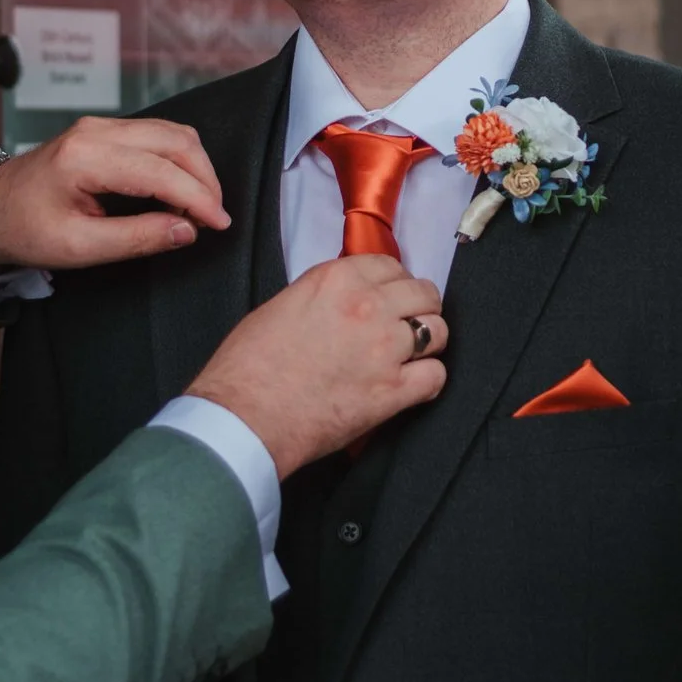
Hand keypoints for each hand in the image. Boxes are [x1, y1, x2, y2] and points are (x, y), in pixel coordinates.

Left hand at [0, 117, 230, 270]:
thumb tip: (188, 231)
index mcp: (85, 158)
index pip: (161, 171)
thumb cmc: (24, 231)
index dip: (198, 198)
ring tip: (200, 206)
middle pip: (175, 141)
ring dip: (195, 167)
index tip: (220, 224)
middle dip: (205, 179)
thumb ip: (137, 238)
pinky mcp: (104, 130)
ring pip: (171, 133)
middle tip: (215, 217)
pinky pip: (157, 135)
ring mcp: (100, 125)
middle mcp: (96, 130)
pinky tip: (180, 190)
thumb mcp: (79, 248)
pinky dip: (178, 160)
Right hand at [185, 256, 449, 477]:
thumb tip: (344, 303)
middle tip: (409, 324)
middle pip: (424, 294)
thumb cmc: (248, 367)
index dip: (395, 284)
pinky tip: (413, 385)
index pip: (391, 266)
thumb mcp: (282, 305)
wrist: (244, 415)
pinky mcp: (392, 390)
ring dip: (428, 343)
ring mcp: (384, 347)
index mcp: (337, 279)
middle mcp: (367, 305)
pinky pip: (436, 376)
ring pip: (437, 332)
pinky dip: (429, 380)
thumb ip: (324, 297)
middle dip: (420, 308)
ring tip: (413, 356)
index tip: (391, 298)